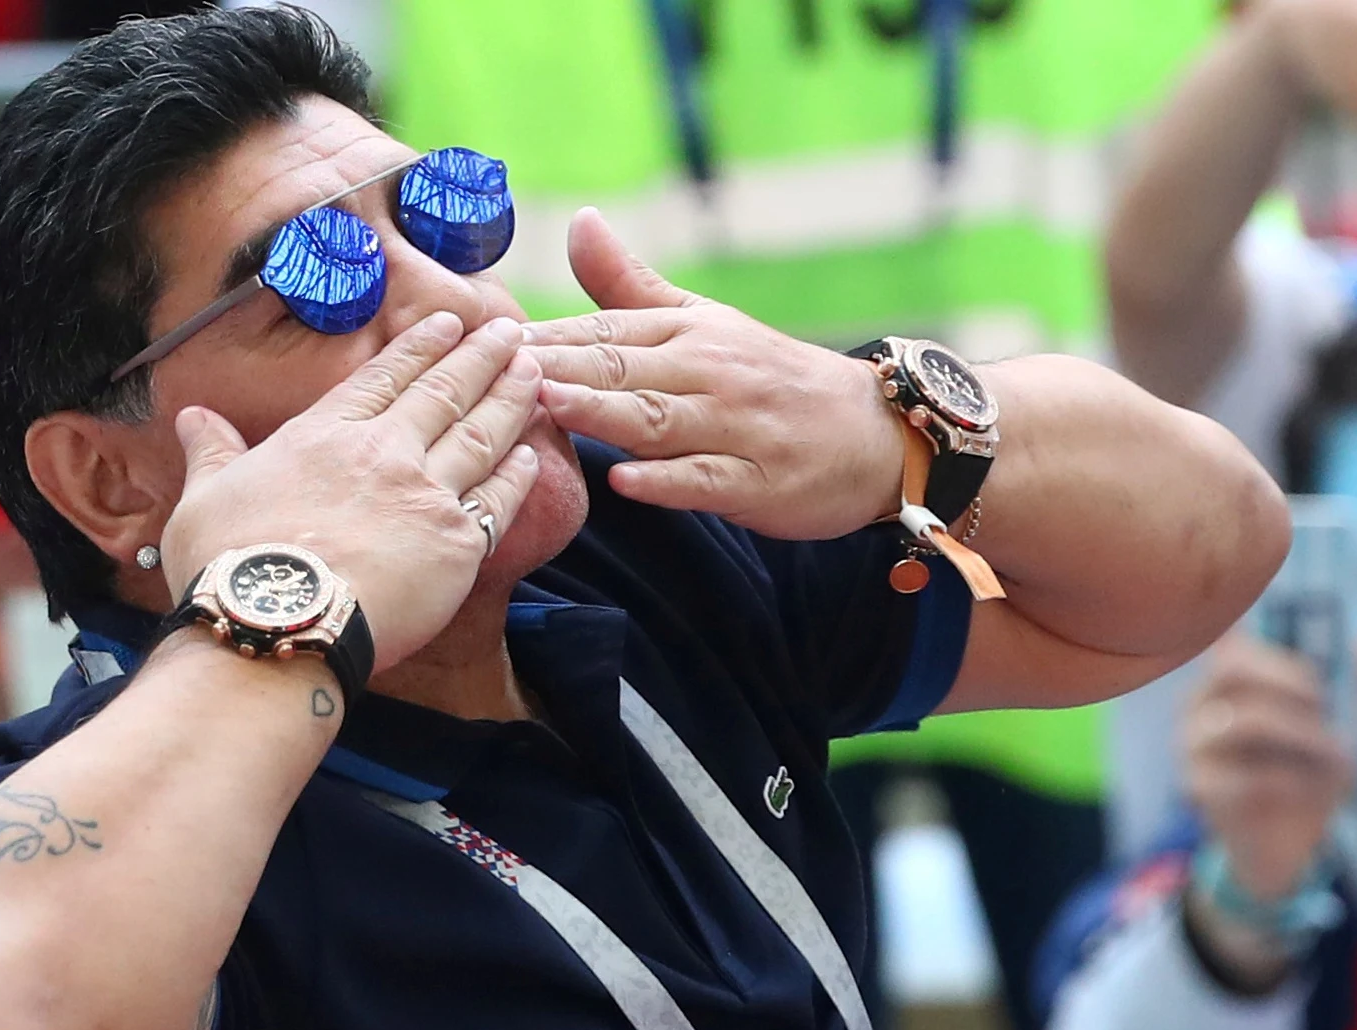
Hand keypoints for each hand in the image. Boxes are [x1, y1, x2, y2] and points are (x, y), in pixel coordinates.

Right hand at [160, 314, 542, 674]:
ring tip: (534, 370)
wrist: (276, 623)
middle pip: (442, 393)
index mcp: (324, 435)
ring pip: (480, 433)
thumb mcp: (204, 498)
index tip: (451, 323)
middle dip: (481, 357)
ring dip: (511, 398)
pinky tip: (534, 453)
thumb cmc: (229, 568)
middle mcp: (383, 453)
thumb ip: (212, 453)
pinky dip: (519, 473)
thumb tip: (193, 417)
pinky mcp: (458, 544)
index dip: (421, 346)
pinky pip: (499, 499)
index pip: (383, 377)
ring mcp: (426, 494)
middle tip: (511, 332)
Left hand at [522, 208, 904, 540]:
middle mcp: (710, 374)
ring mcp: (735, 430)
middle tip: (494, 371)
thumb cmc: (772, 378)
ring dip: (600, 414)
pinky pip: (708, 481)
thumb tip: (578, 221)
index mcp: (690, 333)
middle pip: (623, 371)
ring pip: (659, 420)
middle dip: (558, 369)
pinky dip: (668, 481)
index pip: (605, 332)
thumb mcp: (705, 319)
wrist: (872, 431)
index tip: (484, 342)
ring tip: (545, 408)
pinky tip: (626, 481)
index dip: (544, 338)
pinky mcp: (759, 482)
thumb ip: (632, 283)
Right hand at [1182, 634, 1356, 904]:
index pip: (1234, 635)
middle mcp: (1202, 702)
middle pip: (1232, 666)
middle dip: (1292, 679)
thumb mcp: (1342, 724)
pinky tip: (1314, 790)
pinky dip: (1293, 781)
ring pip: (1246, 720)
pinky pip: (1245, 776)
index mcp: (1230, 678)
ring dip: (1305, 736)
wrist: (1288, 844)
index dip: (1264, 625)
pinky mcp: (1199, 788)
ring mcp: (1194, 745)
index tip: (1310, 641)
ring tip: (1341, 757)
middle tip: (1328, 703)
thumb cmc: (1309, 771)